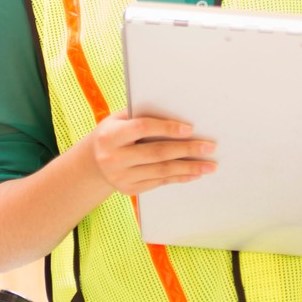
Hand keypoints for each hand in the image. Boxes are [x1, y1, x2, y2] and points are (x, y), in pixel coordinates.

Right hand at [77, 113, 216, 197]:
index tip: (190, 128)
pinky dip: (178, 178)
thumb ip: (141, 116)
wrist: (92, 163)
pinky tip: (194, 174)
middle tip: (209, 147)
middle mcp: (113, 158)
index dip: (167, 128)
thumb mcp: (118, 120)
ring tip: (209, 165)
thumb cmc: (113, 133)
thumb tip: (176, 112)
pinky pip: (159, 183)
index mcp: (110, 136)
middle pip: (157, 153)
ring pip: (161, 171)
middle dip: (187, 150)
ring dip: (189, 168)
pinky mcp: (129, 189)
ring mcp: (121, 177)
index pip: (142, 128)